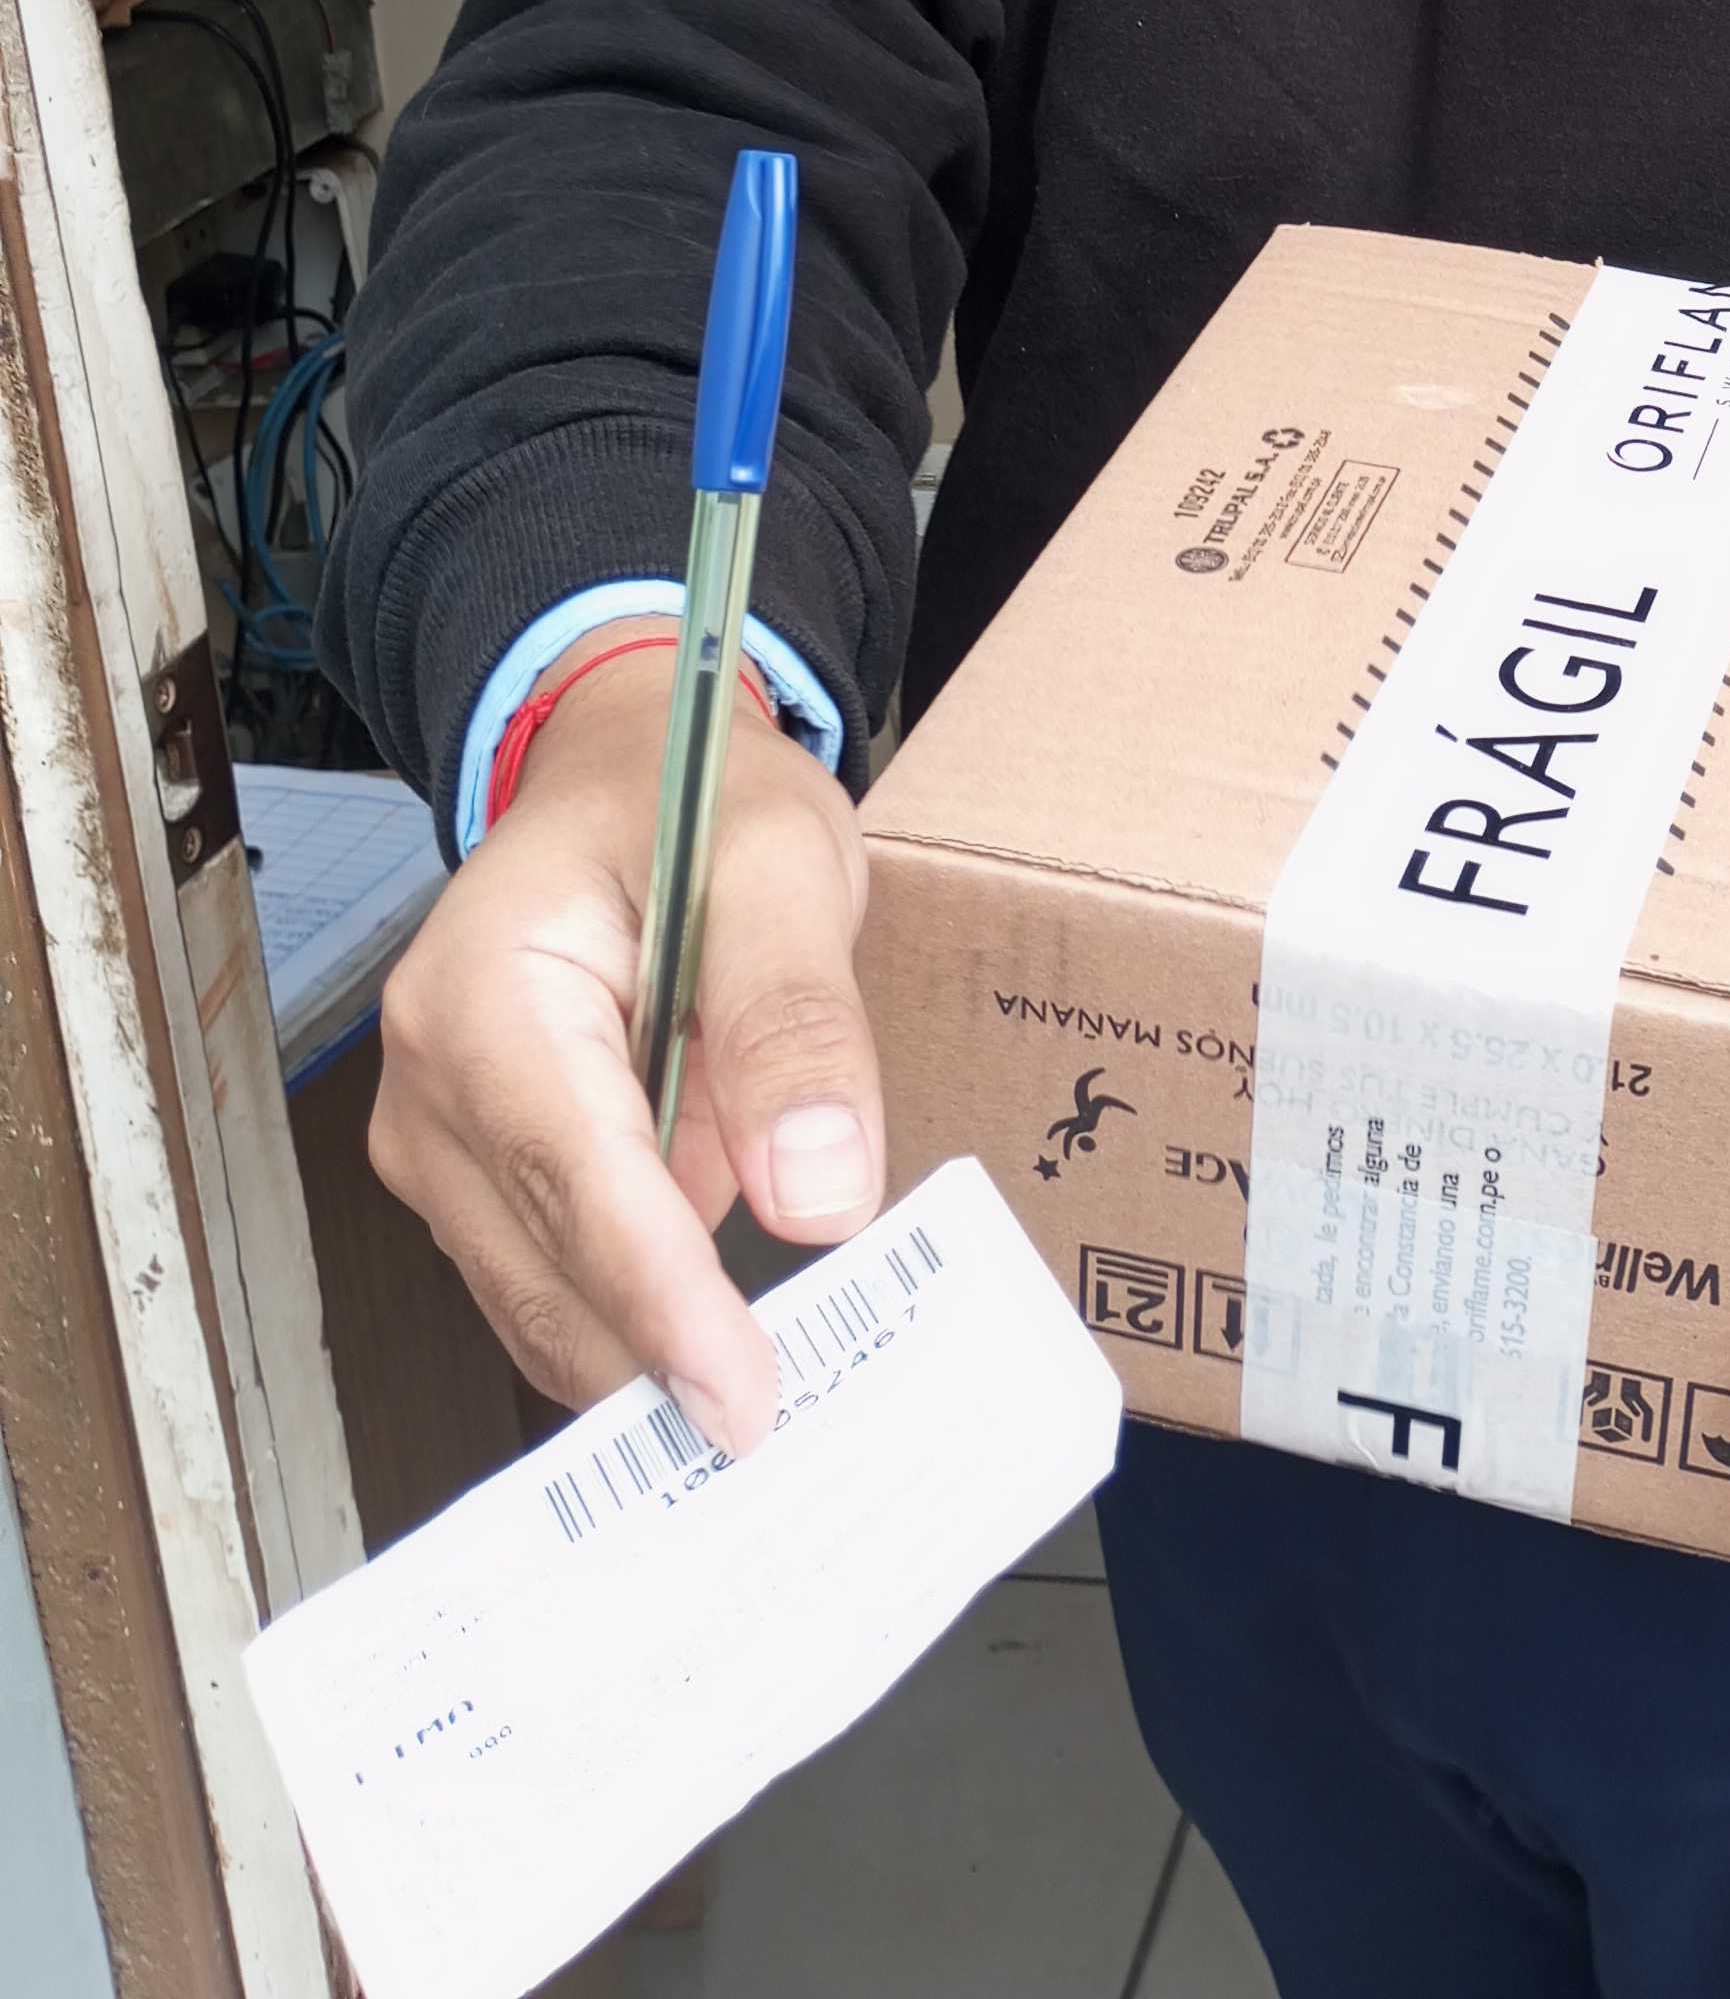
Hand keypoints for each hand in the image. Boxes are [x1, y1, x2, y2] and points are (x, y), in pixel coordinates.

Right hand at [370, 625, 884, 1455]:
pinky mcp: (478, 1178)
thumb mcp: (781, 862)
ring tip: (782, 1409)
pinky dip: (639, 1323)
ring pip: (546, 1299)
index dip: (665, 1308)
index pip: (578, 1187)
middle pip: (551, 1269)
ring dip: (651, 1355)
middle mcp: (430, 1085)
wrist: (625, 769)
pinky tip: (730, 1352)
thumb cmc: (693, 798)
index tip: (744, 1402)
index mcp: (483, 996)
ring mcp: (440, 1144)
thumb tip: (819, 1194)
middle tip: (795, 1439)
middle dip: (664, 1359)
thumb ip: (794, 1017)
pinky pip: (556, 1278)